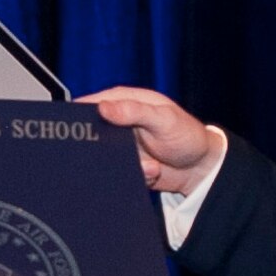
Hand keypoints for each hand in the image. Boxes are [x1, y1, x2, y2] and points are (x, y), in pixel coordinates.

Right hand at [79, 86, 223, 193]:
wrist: (200, 169)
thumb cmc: (187, 135)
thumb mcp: (164, 119)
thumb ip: (134, 112)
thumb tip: (102, 107)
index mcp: (125, 101)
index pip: (93, 103)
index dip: (80, 114)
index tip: (74, 128)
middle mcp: (120, 122)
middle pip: (93, 133)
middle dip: (101, 148)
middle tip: (123, 155)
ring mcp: (121, 145)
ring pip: (103, 157)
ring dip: (125, 165)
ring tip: (152, 165)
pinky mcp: (126, 164)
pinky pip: (117, 172)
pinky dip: (137, 174)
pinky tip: (155, 171)